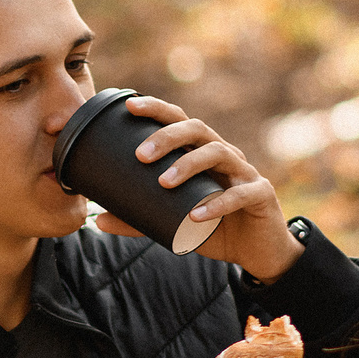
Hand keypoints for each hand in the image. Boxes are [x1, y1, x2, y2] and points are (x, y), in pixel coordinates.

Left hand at [94, 95, 303, 280]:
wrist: (257, 251)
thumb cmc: (213, 228)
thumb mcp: (172, 222)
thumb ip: (139, 219)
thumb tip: (97, 220)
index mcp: (201, 152)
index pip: (179, 120)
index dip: (157, 109)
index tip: (129, 106)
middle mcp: (224, 154)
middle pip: (197, 129)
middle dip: (168, 137)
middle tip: (141, 155)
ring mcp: (244, 172)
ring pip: (219, 152)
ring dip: (188, 164)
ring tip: (164, 182)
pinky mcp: (261, 194)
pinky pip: (240, 194)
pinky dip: (217, 203)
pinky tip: (196, 215)